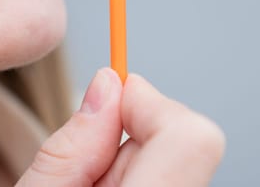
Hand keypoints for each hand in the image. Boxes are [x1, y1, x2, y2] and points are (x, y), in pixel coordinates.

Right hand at [16, 68, 225, 186]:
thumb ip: (70, 148)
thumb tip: (107, 83)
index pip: (189, 135)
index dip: (148, 101)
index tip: (109, 94)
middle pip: (185, 134)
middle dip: (132, 129)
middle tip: (89, 165)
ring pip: (176, 150)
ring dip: (131, 153)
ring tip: (94, 185)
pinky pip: (172, 166)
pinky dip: (139, 166)